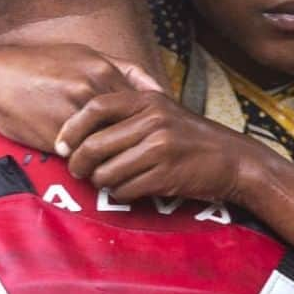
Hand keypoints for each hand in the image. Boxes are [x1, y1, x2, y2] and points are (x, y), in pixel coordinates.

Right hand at [0, 43, 161, 151]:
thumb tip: (155, 88)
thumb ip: (120, 69)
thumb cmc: (38, 67)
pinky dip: (90, 164)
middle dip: (135, 142)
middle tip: (138, 155)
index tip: (151, 134)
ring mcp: (74, 113)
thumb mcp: (81, 56)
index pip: (143, 103)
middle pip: (130, 125)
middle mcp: (92, 89)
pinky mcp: (57, 136)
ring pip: (110, 143)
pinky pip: (84, 156)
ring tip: (113, 164)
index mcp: (102, 69)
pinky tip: (89, 166)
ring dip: (113, 156)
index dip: (148, 122)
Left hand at [55, 90, 251, 202]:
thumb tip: (81, 128)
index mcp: (147, 100)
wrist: (233, 160)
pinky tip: (127, 189)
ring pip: (106, 171)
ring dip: (100, 182)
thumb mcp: (162, 111)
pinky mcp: (165, 175)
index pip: (95, 107)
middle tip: (77, 170)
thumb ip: (128, 112)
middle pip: (94, 144)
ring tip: (107, 181)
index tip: (60, 144)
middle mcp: (152, 121)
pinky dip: (120, 193)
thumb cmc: (190, 137)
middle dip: (78, 163)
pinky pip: (124, 190)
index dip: (71, 128)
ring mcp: (159, 148)